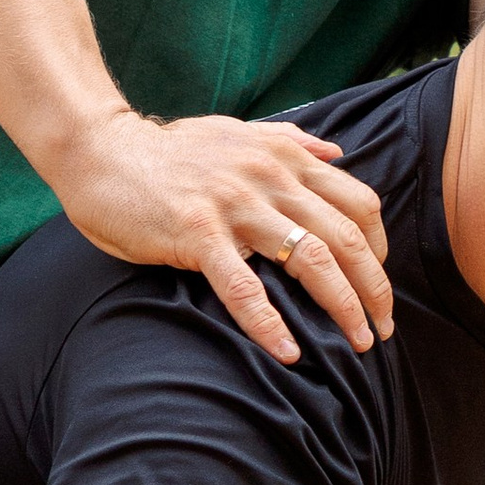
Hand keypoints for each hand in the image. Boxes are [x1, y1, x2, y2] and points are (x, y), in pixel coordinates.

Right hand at [55, 107, 392, 366]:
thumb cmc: (169, 152)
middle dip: (374, 288)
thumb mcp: (236, 132)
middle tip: (382, 329)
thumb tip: (335, 153)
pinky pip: (243, 285)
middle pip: (345, 237)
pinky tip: (288, 352)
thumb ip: (289, 141)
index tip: (377, 284)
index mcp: (284, 156)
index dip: (379, 249)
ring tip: (356, 343)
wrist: (102, 152)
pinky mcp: (197, 233)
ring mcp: (234, 204)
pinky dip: (269, 323)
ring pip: (309, 258)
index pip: (358, 204)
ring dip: (342, 306)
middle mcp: (269, 176)